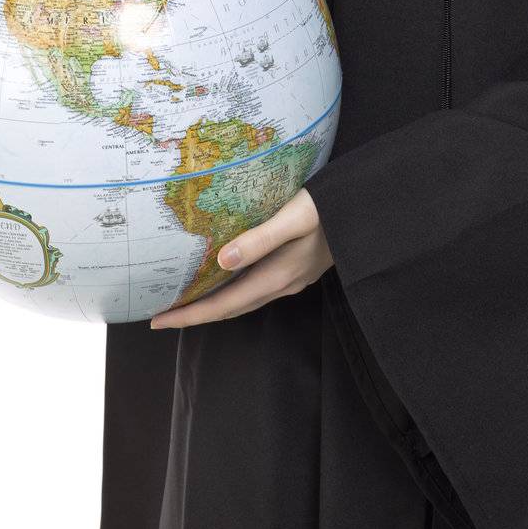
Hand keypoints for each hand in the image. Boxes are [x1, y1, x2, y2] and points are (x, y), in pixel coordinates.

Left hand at [149, 187, 333, 328]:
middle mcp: (283, 284)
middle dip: (195, 313)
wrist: (370, 210)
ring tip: (187, 297)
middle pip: (230, 308)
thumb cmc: (331, 207)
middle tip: (162, 313)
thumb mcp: (295, 217)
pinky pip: (257, 287)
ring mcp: (293, 279)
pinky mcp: (299, 268)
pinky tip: (226, 275)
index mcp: (278, 276)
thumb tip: (220, 262)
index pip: (223, 305)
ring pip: (244, 299)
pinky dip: (234, 288)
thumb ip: (260, 240)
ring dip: (214, 303)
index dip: (190, 315)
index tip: (158, 321)